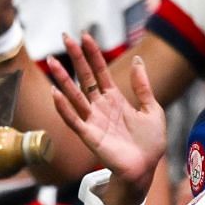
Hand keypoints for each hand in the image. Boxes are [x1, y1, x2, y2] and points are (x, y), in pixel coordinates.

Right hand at [46, 34, 166, 203]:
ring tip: (52, 62)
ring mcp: (93, 121)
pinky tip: (55, 93)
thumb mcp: (153, 109)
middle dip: (76, 58)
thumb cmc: (150, 143)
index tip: (85, 35)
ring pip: (75, 96)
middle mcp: (101, 107)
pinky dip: (64, 108)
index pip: (100, 71)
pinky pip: (74, 120)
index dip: (93, 54)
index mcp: (115, 100)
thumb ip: (143, 86)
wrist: (147, 169)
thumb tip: (138, 60)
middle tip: (65, 37)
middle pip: (84, 78)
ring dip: (63, 79)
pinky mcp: (90, 136)